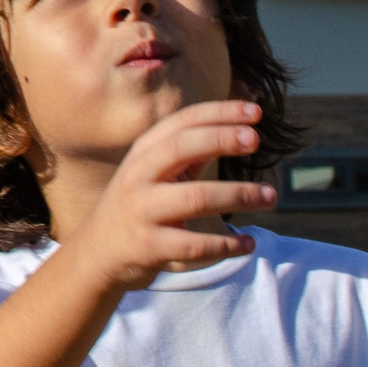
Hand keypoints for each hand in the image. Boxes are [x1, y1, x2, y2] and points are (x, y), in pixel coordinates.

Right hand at [62, 102, 271, 293]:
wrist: (96, 254)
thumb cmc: (138, 206)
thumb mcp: (154, 173)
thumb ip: (189, 153)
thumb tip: (239, 128)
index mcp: (143, 153)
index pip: (182, 122)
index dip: (218, 112)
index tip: (255, 112)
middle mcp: (138, 177)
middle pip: (181, 148)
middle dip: (221, 139)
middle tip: (255, 141)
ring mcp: (141, 211)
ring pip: (195, 198)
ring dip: (238, 195)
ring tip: (270, 196)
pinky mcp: (146, 246)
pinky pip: (193, 245)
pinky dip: (226, 244)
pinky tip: (248, 243)